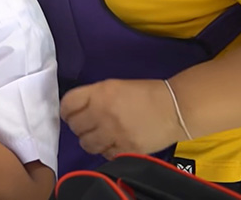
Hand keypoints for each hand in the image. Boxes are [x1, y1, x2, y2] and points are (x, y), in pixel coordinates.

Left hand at [61, 79, 184, 159]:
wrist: (175, 108)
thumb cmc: (145, 93)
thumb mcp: (114, 86)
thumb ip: (93, 96)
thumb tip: (77, 108)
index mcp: (99, 93)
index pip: (68, 104)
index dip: (65, 110)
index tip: (68, 113)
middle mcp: (102, 113)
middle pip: (74, 126)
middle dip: (77, 125)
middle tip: (85, 124)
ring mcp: (113, 133)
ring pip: (86, 143)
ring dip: (88, 140)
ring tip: (97, 136)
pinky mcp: (125, 149)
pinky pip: (104, 155)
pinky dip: (105, 150)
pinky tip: (111, 143)